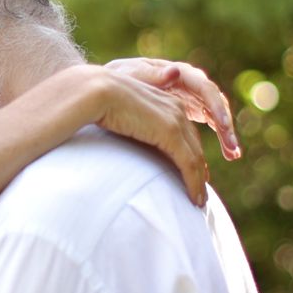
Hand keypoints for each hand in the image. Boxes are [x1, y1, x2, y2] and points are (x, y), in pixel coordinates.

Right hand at [77, 66, 208, 205]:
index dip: (190, 154)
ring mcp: (175, 119)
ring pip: (195, 157)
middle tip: (198, 191)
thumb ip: (133, 121)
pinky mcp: (170, 133)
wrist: (94, 90)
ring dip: (198, 181)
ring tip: (198, 201)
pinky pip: (188, 164)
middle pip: (193, 144)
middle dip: (198, 169)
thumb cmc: (97, 101)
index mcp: (164, 100)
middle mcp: (175, 107)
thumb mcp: (122, 112)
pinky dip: (194, 183)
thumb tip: (127, 132)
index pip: (184, 132)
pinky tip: (195, 199)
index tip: (191, 174)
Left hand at [106, 58, 241, 160]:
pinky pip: (211, 123)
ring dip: (226, 134)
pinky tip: (229, 153)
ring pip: (217, 114)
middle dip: (225, 126)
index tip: (222, 125)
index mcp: (180, 72)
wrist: (113, 83)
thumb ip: (151, 74)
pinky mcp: (192, 109)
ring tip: (233, 154)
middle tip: (232, 146)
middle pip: (215, 103)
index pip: (205, 88)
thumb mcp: (131, 73)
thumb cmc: (121, 77)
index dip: (215, 107)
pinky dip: (220, 137)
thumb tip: (174, 72)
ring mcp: (193, 96)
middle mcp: (192, 83)